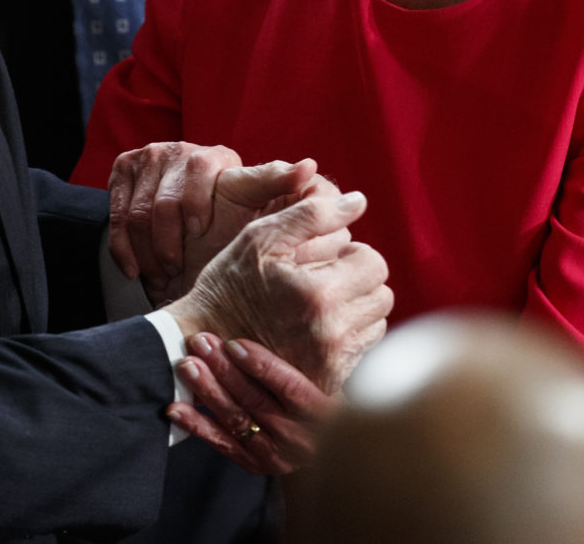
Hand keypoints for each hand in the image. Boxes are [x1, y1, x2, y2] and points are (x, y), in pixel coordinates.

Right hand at [107, 143, 326, 304]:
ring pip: (137, 213)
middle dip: (168, 242)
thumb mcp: (252, 201)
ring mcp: (145, 159)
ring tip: (160, 274)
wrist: (183, 219)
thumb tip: (309, 167)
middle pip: (163, 200)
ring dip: (147, 251)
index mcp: (211, 157)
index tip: (199, 232)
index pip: (201, 169)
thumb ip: (277, 184)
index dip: (196, 204)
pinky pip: (116, 216)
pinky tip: (134, 270)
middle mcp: (175, 151)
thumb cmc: (227, 217)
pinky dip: (123, 248)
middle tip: (176, 268)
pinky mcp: (121, 170)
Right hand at [167, 190, 390, 392]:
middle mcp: (333, 333)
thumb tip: (359, 201)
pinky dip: (348, 337)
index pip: (373, 263)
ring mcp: (334, 363)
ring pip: (377, 323)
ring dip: (357, 310)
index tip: (324, 259)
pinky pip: (364, 351)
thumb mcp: (259, 238)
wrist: (202, 345)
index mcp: (319, 294)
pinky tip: (317, 331)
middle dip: (357, 281)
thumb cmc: (228, 286)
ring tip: (319, 306)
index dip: (351, 253)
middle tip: (322, 280)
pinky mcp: (331, 383)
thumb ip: (311, 214)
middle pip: (382, 294)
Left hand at [169, 333, 331, 475]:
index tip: (234, 343)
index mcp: (324, 413)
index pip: (291, 388)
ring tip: (187, 365)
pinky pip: (222, 442)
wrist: (330, 443)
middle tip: (200, 342)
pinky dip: (196, 425)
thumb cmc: (321, 393)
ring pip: (236, 419)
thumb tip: (296, 297)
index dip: (261, 365)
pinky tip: (176, 408)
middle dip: (224, 369)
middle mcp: (301, 439)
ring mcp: (277, 454)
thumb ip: (310, 349)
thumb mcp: (330, 372)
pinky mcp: (255, 462)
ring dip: (208, 391)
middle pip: (257, 401)